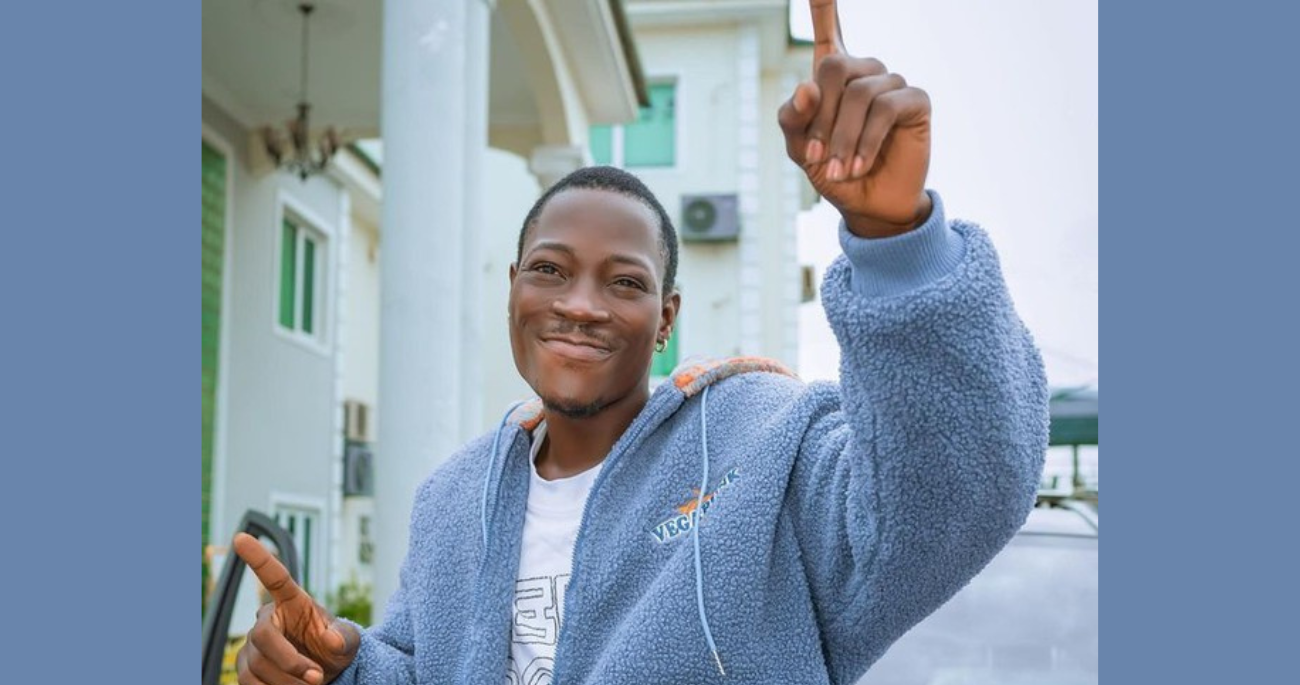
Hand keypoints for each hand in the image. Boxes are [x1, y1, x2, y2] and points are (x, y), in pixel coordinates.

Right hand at [232, 533, 359, 684]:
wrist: (323, 674)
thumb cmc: (335, 648)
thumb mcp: (349, 642)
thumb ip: (345, 638)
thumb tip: (332, 639)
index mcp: (291, 601)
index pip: (274, 576)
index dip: (258, 557)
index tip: (241, 537)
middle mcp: (266, 619)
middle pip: (262, 637)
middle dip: (290, 662)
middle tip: (317, 678)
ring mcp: (251, 644)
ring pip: (255, 666)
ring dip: (286, 682)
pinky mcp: (244, 668)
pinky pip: (249, 684)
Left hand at [779, 0, 932, 237]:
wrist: (867, 205)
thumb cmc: (832, 171)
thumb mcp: (800, 148)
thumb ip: (794, 118)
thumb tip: (807, 87)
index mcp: (832, 76)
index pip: (828, 27)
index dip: (824, 3)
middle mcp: (864, 72)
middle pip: (835, 66)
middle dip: (821, 118)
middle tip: (816, 157)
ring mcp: (892, 83)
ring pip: (859, 93)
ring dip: (843, 138)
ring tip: (839, 170)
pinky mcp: (915, 100)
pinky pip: (885, 109)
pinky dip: (866, 141)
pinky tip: (859, 166)